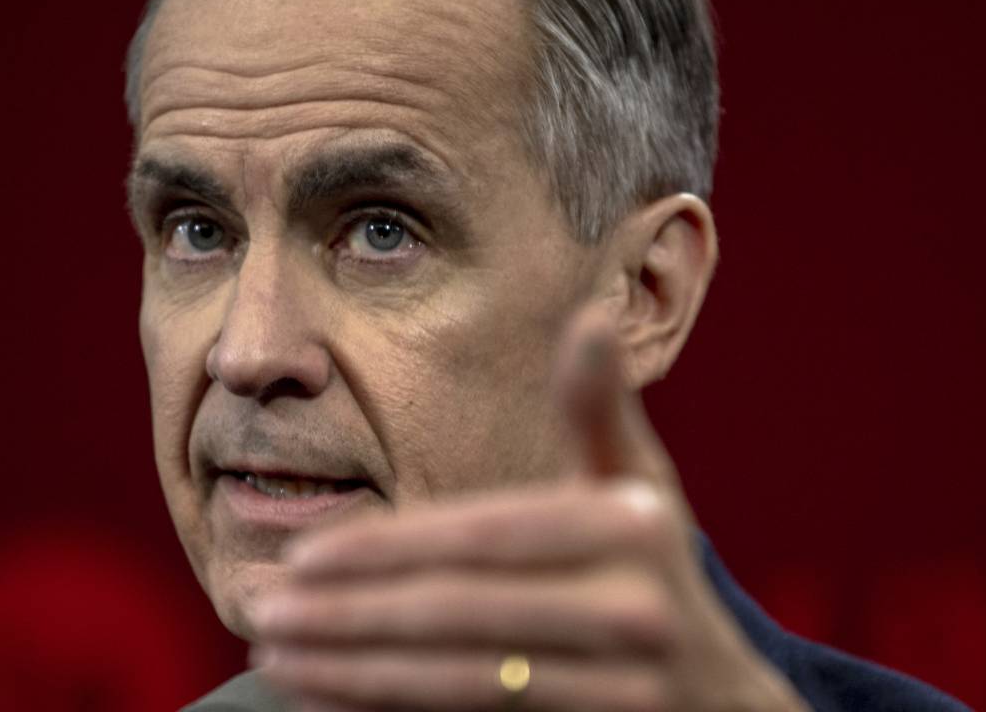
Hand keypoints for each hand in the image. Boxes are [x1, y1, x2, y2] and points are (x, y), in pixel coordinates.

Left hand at [249, 305, 810, 710]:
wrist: (725, 702)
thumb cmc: (653, 569)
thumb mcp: (639, 487)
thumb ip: (597, 409)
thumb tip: (588, 314)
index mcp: (632, 528)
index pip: (482, 539)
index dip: (386, 547)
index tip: (302, 555)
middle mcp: (636, 609)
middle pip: (460, 614)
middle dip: (348, 613)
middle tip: (260, 609)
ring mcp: (623, 689)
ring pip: (459, 683)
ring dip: (351, 670)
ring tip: (272, 654)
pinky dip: (386, 709)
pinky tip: (323, 696)